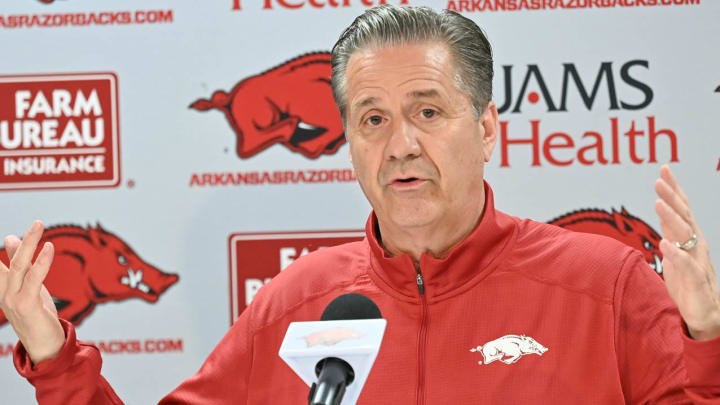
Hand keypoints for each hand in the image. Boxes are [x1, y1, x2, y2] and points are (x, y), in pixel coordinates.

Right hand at [0, 221, 64, 363]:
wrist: (46, 346)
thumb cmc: (38, 316)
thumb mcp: (30, 286)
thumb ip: (24, 265)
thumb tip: (12, 238)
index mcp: (4, 289)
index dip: (2, 250)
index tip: (7, 234)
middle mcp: (5, 293)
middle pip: (10, 261)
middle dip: (22, 240)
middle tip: (36, 222)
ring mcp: (13, 300)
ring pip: (19, 266)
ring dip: (30, 243)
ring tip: (39, 225)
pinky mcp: (27, 305)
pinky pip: (34, 279)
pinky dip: (41, 261)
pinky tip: (49, 247)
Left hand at [655, 165, 719, 339]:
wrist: (704, 314)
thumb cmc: (687, 283)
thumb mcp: (674, 252)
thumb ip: (670, 231)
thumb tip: (663, 210)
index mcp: (689, 238)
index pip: (682, 209)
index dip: (674, 189)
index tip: (664, 169)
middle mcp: (695, 246)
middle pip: (683, 217)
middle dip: (672, 197)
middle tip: (659, 180)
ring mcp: (697, 262)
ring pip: (686, 236)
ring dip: (672, 219)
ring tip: (658, 203)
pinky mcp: (696, 281)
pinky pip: (687, 266)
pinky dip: (676, 254)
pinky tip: (665, 244)